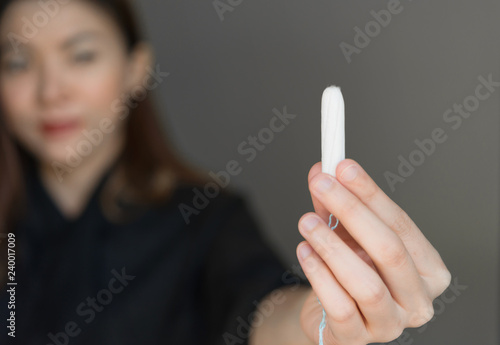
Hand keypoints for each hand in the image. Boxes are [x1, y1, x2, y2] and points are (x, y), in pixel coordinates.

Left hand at [295, 159, 450, 344]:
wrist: (329, 311)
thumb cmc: (350, 269)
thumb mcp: (347, 233)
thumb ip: (336, 204)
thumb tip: (323, 169)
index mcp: (427, 268)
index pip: (402, 224)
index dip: (371, 193)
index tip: (343, 166)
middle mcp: (418, 299)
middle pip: (390, 250)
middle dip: (352, 211)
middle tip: (323, 184)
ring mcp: (391, 324)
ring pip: (367, 283)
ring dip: (331, 246)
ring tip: (306, 222)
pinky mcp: (359, 338)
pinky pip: (340, 307)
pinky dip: (319, 275)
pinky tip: (304, 251)